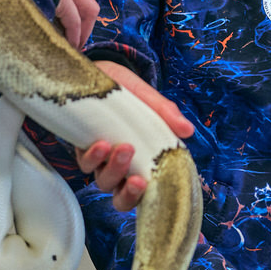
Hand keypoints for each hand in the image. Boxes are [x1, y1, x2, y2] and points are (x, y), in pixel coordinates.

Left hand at [75, 61, 193, 211]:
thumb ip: (165, 113)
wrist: (94, 72)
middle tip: (138, 179)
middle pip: (122, 197)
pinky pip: (85, 163)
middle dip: (130, 193)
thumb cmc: (124, 89)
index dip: (149, 196)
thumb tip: (188, 130)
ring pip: (104, 182)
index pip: (147, 190)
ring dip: (115, 170)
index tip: (155, 186)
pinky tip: (102, 144)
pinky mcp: (82, 149)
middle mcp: (121, 165)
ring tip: (124, 149)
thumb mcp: (146, 97)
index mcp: (142, 158)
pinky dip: (94, 157)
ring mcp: (101, 159)